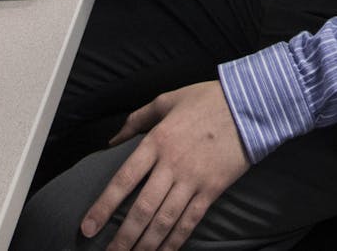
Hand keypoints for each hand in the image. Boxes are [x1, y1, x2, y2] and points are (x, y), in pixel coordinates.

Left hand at [82, 81, 248, 250]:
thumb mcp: (166, 100)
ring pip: (165, 220)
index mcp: (156, 141)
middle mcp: (171, 164)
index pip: (123, 180)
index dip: (103, 206)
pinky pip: (190, 221)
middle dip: (123, 236)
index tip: (88, 226)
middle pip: (142, 209)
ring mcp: (193, 180)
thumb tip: (112, 139)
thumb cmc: (206, 100)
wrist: (249, 106)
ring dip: (147, 244)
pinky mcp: (212, 190)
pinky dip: (176, 241)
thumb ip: (137, 119)